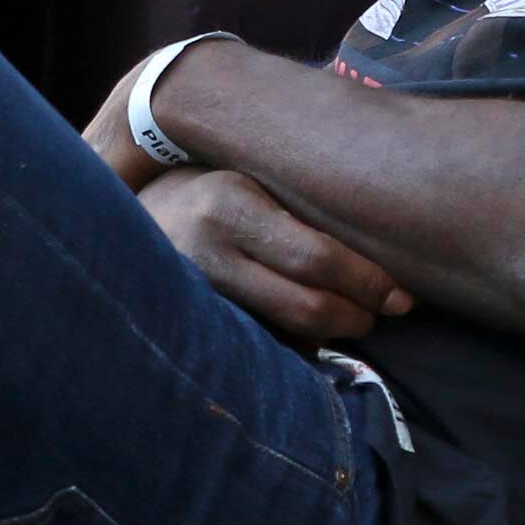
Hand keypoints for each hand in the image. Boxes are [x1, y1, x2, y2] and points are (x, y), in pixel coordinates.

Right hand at [141, 168, 412, 348]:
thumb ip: (302, 206)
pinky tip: (307, 332)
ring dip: (329, 336)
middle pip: (306, 308)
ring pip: (285, 337)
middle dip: (357, 317)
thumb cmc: (207, 185)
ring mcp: (193, 294)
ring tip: (351, 316)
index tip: (400, 294)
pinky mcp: (189, 324)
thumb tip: (385, 240)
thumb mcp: (249, 176)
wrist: (124, 212)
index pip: (316, 258)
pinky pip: (259, 348)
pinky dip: (293, 347)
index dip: (368, 283)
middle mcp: (207, 251)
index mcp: (230, 205)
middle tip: (380, 311)